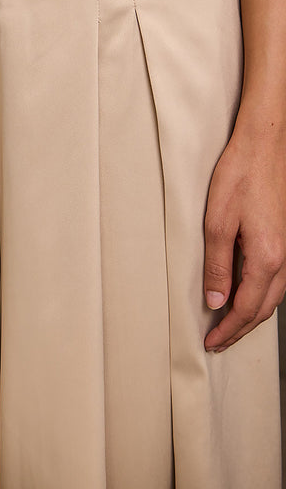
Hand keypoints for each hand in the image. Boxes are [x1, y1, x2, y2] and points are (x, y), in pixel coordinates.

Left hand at [203, 117, 285, 352]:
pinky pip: (275, 280)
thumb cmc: (239, 177)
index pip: (246, 308)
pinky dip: (260, 296)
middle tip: (217, 342)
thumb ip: (218, 266)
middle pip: (263, 308)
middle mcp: (283, 258)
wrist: (263, 145)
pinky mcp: (282, 238)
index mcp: (267, 258)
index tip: (210, 342)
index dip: (227, 329)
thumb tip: (216, 302)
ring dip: (251, 314)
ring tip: (228, 325)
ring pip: (272, 296)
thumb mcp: (217, 223)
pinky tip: (246, 295)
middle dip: (240, 329)